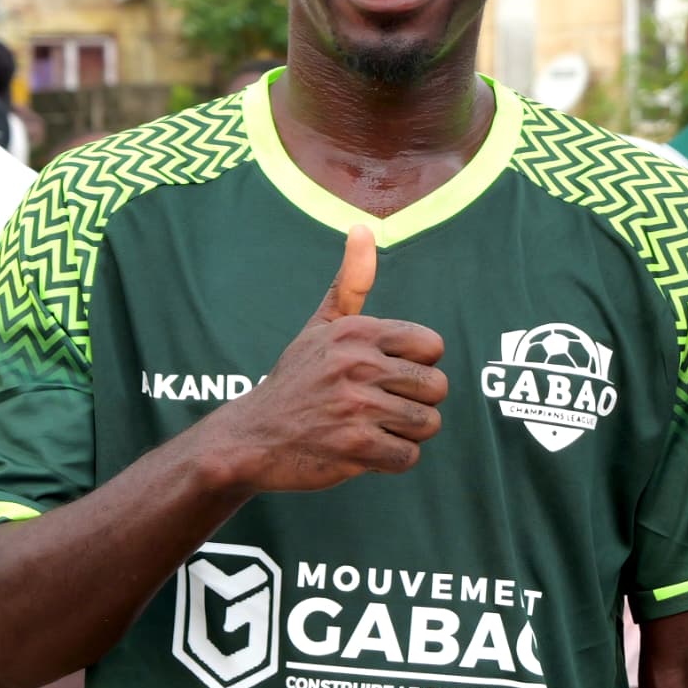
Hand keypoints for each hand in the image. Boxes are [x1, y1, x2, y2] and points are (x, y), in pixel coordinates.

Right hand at [195, 224, 447, 495]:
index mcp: (357, 332)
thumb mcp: (321, 326)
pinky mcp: (355, 448)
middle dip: (416, 403)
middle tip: (381, 408)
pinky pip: (409, 456)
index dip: (417, 367)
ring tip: (373, 428)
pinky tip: (366, 452)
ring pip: (428, 423)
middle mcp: (357, 364)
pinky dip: (392, 460)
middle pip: (437, 387)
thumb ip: (351, 282)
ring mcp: (356, 407)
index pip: (433, 347)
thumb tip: (363, 227)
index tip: (387, 375)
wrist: (251, 437)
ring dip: (406, 434)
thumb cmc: (296, 379)